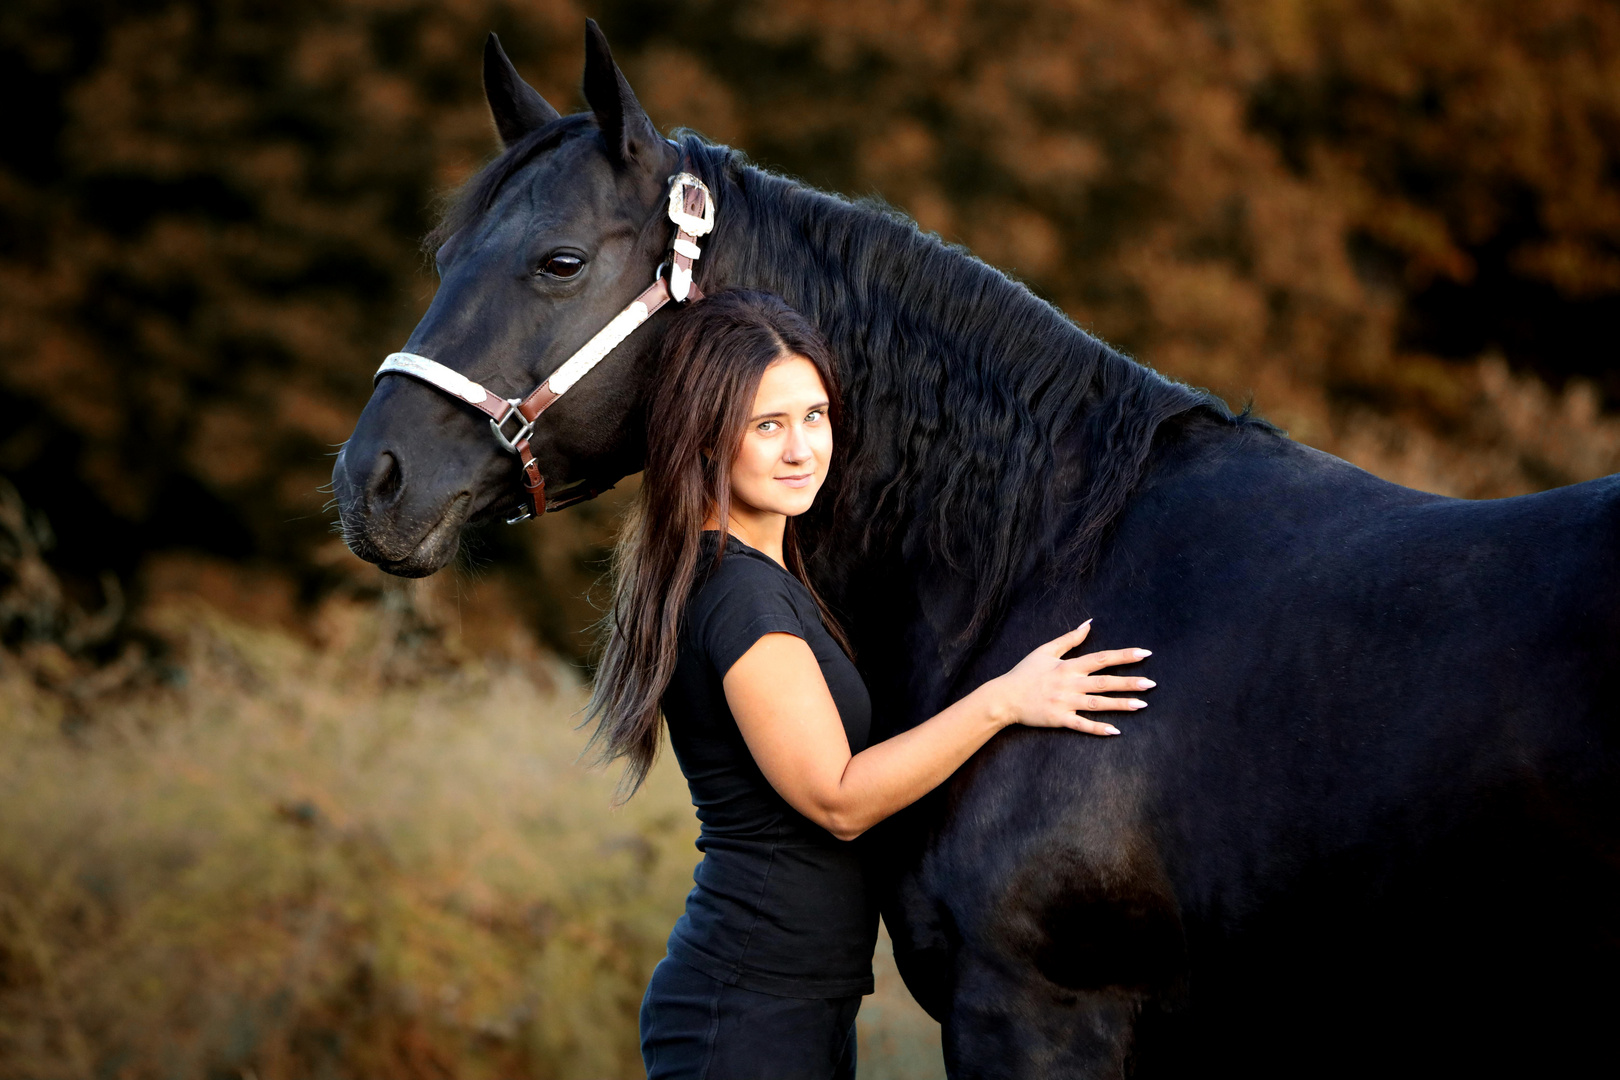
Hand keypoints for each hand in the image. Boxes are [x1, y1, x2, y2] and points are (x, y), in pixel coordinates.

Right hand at [981, 620, 1152, 735]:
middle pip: (1105, 682)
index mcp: (1068, 666)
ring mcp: (1066, 703)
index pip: (1101, 658)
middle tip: (1151, 684)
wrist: (1004, 697)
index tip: (1144, 654)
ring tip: (1142, 704)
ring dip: (1121, 704)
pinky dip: (1098, 728)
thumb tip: (1089, 623)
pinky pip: (1082, 725)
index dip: (1124, 655)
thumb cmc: (1025, 673)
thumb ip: (1069, 638)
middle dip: (1129, 682)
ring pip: (1098, 703)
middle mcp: (1070, 683)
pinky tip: (1115, 731)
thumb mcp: (1045, 650)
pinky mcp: (1060, 719)